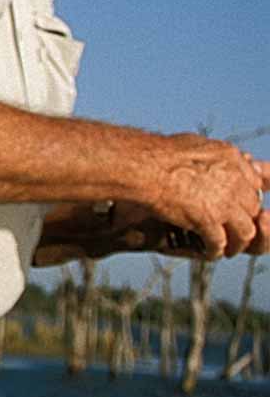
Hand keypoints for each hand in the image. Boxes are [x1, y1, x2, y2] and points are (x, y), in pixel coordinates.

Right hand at [148, 137, 269, 258]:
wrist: (142, 166)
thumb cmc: (157, 154)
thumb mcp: (194, 144)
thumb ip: (214, 155)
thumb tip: (223, 161)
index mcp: (232, 159)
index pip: (254, 184)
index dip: (246, 197)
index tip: (239, 206)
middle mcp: (235, 181)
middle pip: (252, 208)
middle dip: (244, 220)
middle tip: (233, 229)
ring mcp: (225, 203)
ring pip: (246, 231)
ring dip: (237, 242)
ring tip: (228, 247)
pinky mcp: (209, 221)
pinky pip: (220, 243)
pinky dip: (215, 250)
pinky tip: (209, 251)